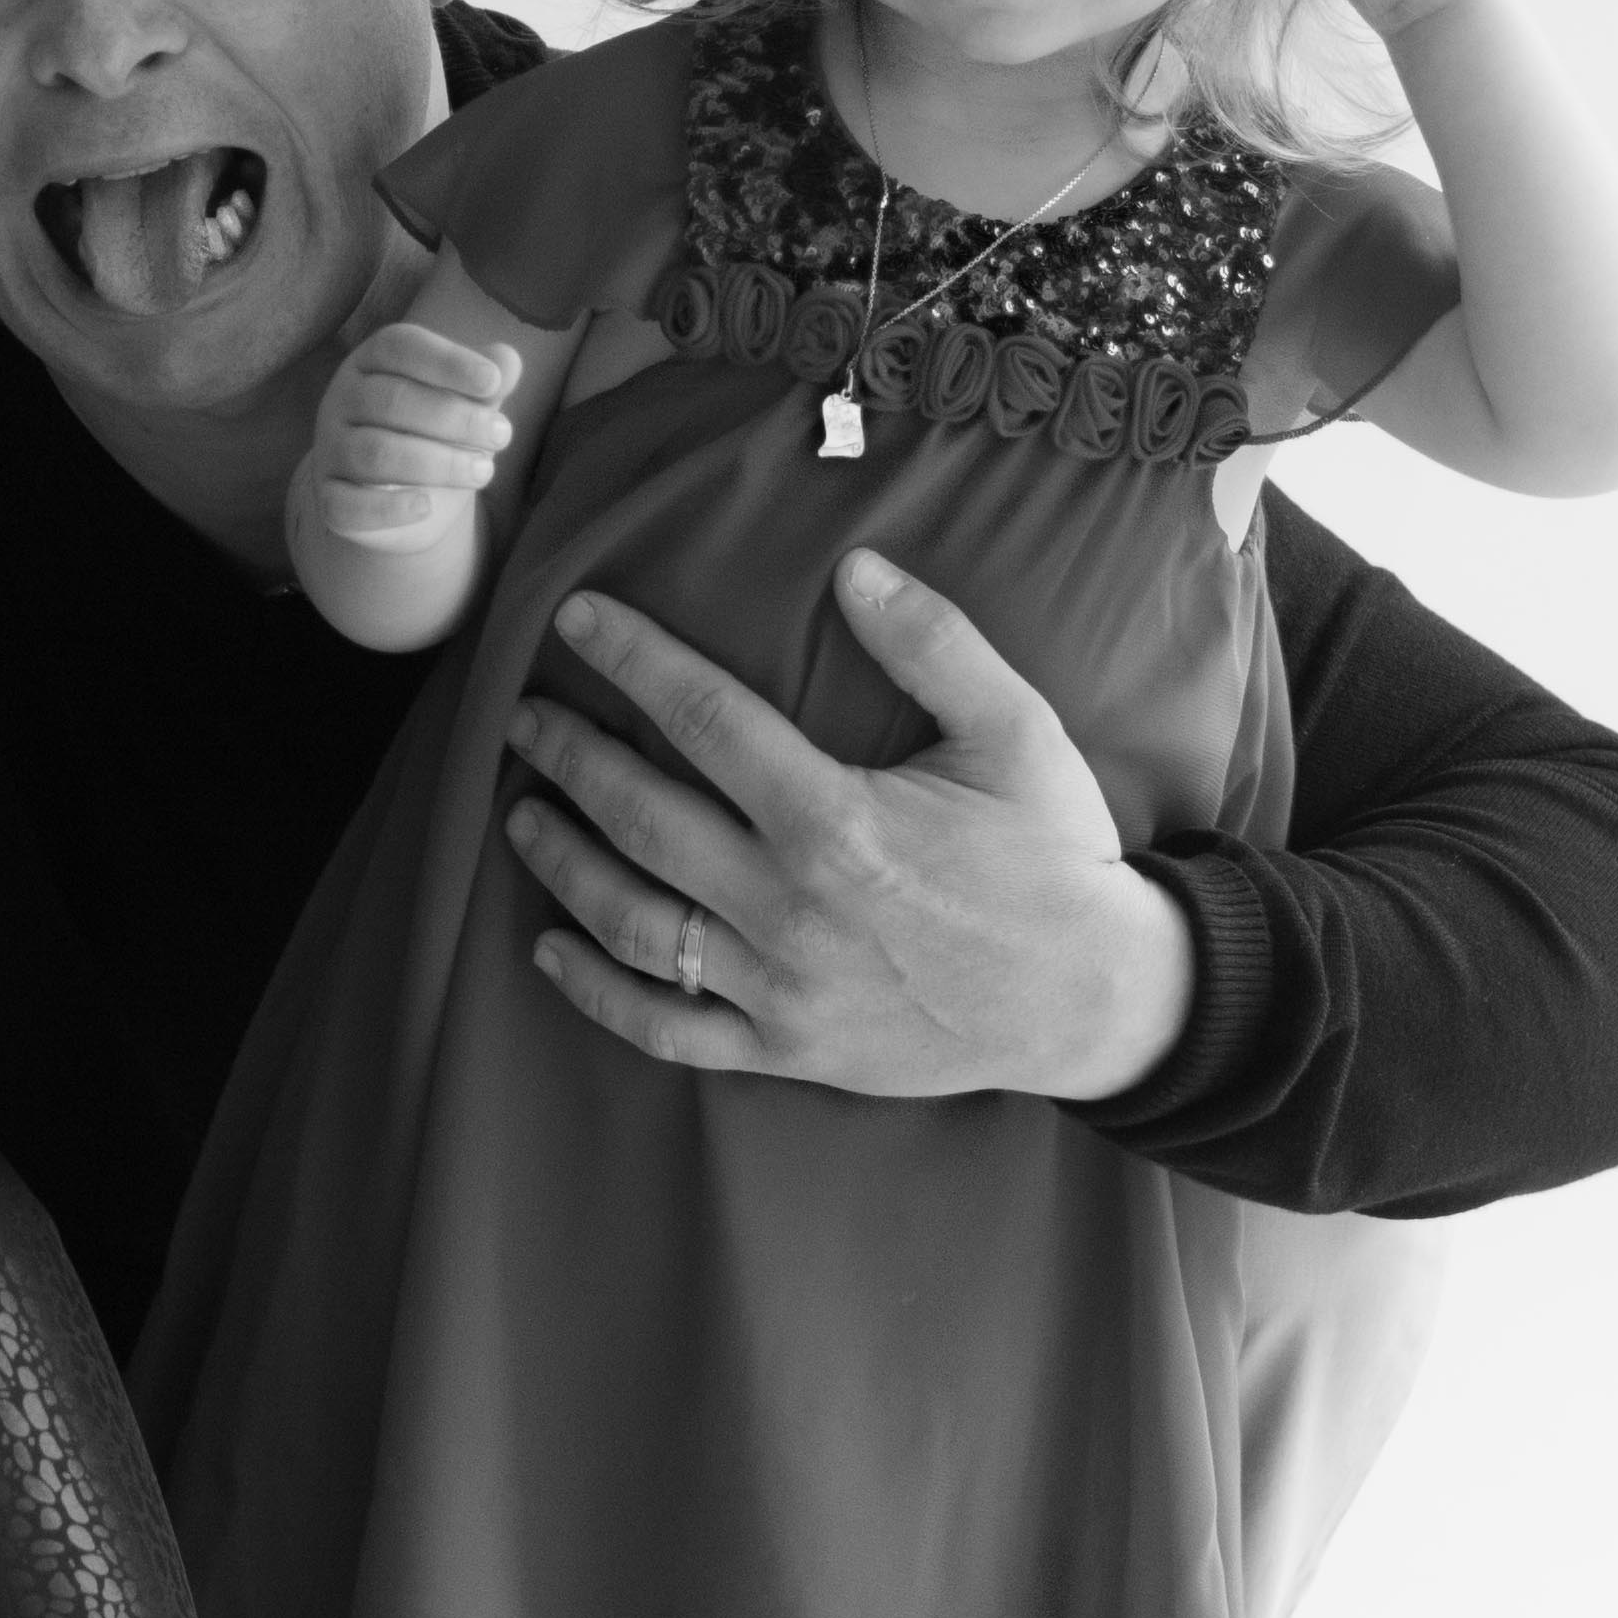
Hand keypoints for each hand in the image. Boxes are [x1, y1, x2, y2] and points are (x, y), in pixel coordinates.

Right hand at [303, 325, 522, 552]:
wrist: (405, 498)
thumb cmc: (437, 434)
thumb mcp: (467, 403)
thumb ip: (487, 382)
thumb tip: (507, 361)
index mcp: (371, 362)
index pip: (399, 346)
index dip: (447, 361)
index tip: (493, 382)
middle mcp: (341, 400)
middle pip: (392, 401)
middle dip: (455, 418)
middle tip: (502, 435)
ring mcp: (330, 450)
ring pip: (376, 453)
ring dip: (438, 464)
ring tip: (483, 471)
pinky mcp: (329, 499)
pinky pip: (348, 505)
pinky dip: (388, 508)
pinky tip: (426, 506)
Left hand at [499, 551, 1194, 1099]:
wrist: (1097, 1002)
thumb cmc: (1054, 859)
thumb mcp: (1017, 734)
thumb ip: (935, 644)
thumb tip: (855, 567)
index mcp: (838, 820)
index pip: (704, 720)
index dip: (631, 662)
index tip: (573, 622)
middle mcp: (790, 906)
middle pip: (642, 819)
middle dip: (570, 760)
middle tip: (522, 720)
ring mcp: (781, 986)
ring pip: (633, 923)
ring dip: (563, 866)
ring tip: (521, 816)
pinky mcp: (785, 1050)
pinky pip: (666, 1028)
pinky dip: (595, 993)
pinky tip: (550, 949)